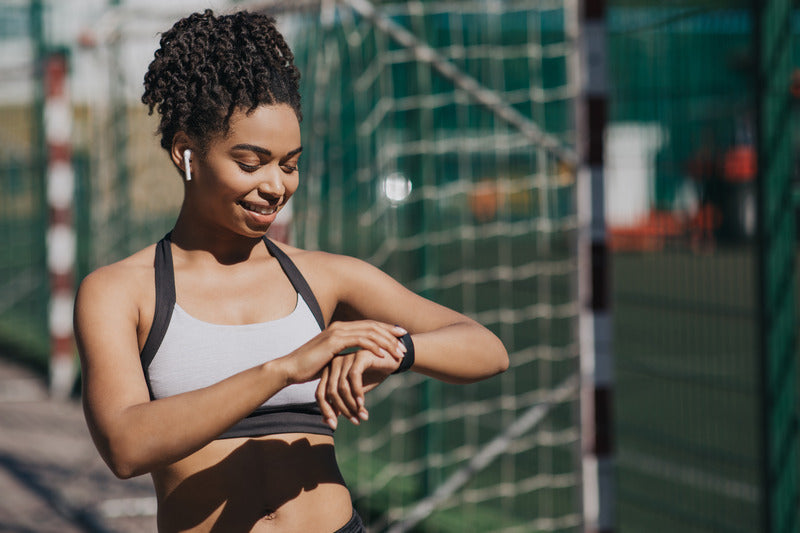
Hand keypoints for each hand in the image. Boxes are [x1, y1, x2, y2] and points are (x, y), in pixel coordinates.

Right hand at [277, 321, 406, 385]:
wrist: (291, 368)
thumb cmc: (309, 367)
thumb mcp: (331, 359)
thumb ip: (344, 355)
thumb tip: (355, 360)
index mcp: (341, 328)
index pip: (369, 326)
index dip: (386, 329)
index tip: (401, 336)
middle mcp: (340, 326)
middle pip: (373, 326)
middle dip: (391, 334)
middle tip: (406, 342)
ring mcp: (337, 332)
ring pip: (369, 333)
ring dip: (386, 342)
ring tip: (398, 352)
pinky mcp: (334, 341)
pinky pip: (359, 342)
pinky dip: (373, 347)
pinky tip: (383, 355)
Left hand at [316, 347, 403, 429]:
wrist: (391, 361)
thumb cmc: (371, 376)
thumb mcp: (354, 393)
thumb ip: (340, 404)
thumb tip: (326, 422)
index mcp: (329, 371)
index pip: (320, 393)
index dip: (326, 411)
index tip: (334, 426)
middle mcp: (334, 363)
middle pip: (330, 392)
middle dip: (342, 410)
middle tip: (354, 421)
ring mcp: (346, 358)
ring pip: (342, 387)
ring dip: (352, 405)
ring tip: (361, 415)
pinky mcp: (359, 356)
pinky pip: (354, 377)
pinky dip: (358, 393)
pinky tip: (363, 403)